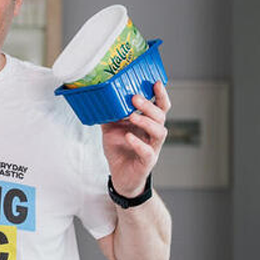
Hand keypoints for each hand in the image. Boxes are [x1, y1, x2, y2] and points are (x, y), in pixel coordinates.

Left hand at [100, 81, 170, 196]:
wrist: (121, 177)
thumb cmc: (120, 150)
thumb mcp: (111, 129)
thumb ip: (109, 114)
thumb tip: (98, 97)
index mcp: (148, 123)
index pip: (160, 106)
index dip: (160, 95)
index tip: (156, 82)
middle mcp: (153, 134)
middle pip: (161, 116)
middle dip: (149, 105)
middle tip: (135, 98)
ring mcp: (152, 148)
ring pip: (159, 132)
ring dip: (146, 122)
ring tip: (133, 116)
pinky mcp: (147, 162)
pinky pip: (147, 152)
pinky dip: (138, 143)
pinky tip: (128, 137)